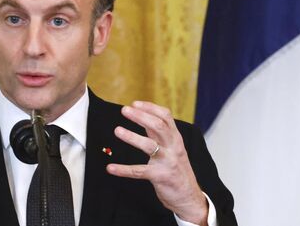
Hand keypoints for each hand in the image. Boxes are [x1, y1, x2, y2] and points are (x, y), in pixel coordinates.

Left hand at [106, 101, 208, 225]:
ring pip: (150, 146)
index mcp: (176, 138)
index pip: (166, 116)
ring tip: (117, 131)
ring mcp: (168, 162)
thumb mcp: (172, 148)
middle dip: (141, 116)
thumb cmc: (177, 170)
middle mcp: (174, 147)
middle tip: (124, 110)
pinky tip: (110, 168)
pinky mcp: (160, 177)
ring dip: (132, 137)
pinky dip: (124, 170)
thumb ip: (158, 133)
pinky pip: (139, 171)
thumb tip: (143, 116)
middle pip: (159, 126)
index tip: (134, 103)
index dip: (150, 107)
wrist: (189, 197)